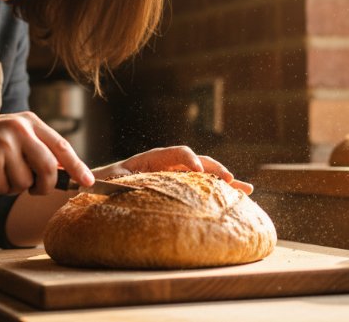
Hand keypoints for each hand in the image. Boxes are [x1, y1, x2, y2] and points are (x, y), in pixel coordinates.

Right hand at [0, 112, 94, 195]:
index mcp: (29, 121)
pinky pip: (2, 188)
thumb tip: (66, 172)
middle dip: (44, 187)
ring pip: (24, 183)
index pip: (62, 146)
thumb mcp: (11, 136)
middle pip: (48, 169)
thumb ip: (36, 148)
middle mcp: (19, 128)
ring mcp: (4, 143)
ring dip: (10, 187)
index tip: (89, 182)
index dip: (78, 166)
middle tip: (33, 190)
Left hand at [92, 145, 253, 193]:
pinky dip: (220, 191)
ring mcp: (177, 176)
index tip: (196, 172)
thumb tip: (127, 184)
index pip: (177, 152)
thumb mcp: (113, 180)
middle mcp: (169, 164)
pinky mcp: (181, 188)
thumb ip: (122, 180)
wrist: (102, 187)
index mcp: (153, 158)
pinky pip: (202, 187)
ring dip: (225, 181)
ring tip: (246, 189)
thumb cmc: (105, 183)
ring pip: (205, 174)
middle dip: (215, 170)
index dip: (189, 159)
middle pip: (198, 161)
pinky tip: (238, 197)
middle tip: (230, 181)